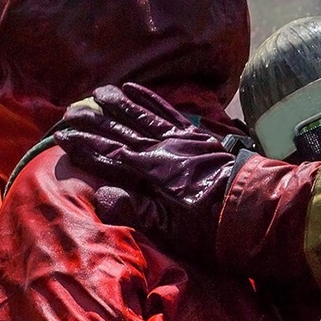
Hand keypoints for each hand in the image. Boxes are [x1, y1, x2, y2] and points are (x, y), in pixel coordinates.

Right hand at [54, 83, 237, 261]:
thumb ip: (137, 211)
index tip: (60, 137)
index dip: (83, 146)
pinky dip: (149, 99)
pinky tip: (136, 89)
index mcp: (153, 172)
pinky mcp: (197, 135)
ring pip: (142, 114)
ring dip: (118, 104)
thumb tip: (101, 193)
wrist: (260, 210)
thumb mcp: (175, 231)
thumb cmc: (215, 230)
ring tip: (98, 93)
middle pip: (121, 130)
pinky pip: (167, 110)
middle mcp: (163, 148)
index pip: (109, 154)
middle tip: (68, 113)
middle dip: (93, 122)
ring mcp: (181, 138)